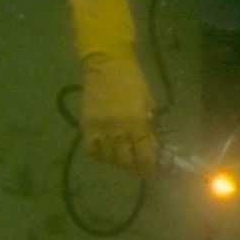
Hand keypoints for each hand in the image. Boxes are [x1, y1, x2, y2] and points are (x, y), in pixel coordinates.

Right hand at [80, 48, 157, 177]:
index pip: (144, 153)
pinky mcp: (86, 126)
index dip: (149, 167)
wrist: (106, 66)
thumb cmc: (133, 82)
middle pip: (125, 160)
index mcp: (136, 122)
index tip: (153, 173)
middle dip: (135, 169)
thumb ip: (149, 127)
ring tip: (126, 162)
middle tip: (140, 171)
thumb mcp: (148, 103)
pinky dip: (101, 156)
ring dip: (119, 164)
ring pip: (108, 158)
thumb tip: (154, 147)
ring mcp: (99, 129)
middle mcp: (116, 129)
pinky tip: (108, 154)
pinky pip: (92, 150)